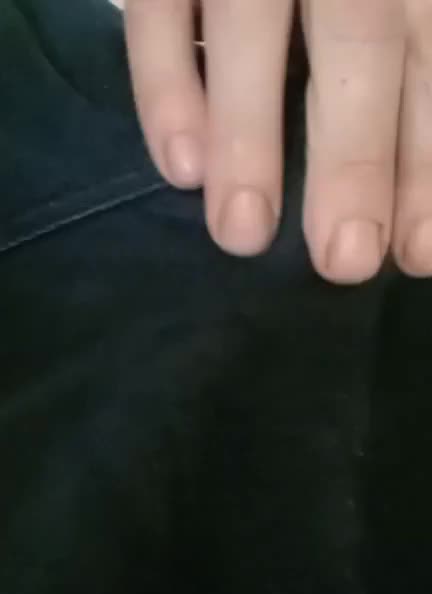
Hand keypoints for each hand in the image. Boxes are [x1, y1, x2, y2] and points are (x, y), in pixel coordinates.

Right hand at [124, 1, 431, 284]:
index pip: (430, 59)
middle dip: (355, 160)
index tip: (416, 253)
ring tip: (243, 236)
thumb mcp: (400, 6)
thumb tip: (416, 186)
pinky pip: (158, 7)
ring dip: (248, 135)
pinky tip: (179, 168)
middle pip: (359, 44)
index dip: (426, 162)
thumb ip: (414, 57)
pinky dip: (164, 83)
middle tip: (344, 263)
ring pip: (251, 23)